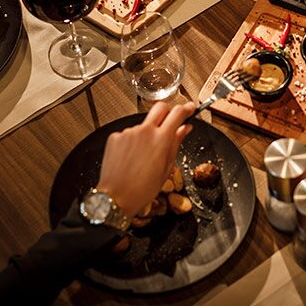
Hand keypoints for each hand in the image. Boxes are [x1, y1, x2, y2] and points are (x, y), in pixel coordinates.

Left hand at [97, 102, 194, 218]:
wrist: (117, 198)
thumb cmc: (142, 189)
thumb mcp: (167, 168)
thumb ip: (176, 143)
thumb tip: (184, 129)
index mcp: (161, 139)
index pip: (178, 113)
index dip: (186, 109)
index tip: (190, 109)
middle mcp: (145, 131)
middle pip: (160, 107)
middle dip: (167, 112)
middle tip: (169, 124)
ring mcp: (128, 132)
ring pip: (143, 124)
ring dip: (146, 134)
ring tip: (143, 156)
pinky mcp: (115, 137)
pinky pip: (128, 134)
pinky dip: (132, 143)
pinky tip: (131, 158)